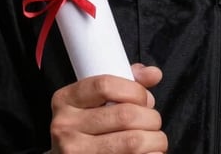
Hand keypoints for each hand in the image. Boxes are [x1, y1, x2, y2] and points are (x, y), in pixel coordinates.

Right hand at [49, 63, 166, 152]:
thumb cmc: (87, 127)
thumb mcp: (96, 99)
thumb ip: (125, 83)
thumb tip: (154, 74)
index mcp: (66, 100)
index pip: (105, 85)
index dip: (134, 90)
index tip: (145, 99)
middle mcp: (66, 126)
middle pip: (124, 115)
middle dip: (151, 117)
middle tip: (153, 122)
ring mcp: (75, 152)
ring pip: (132, 142)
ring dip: (155, 140)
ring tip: (155, 139)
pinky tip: (149, 153)